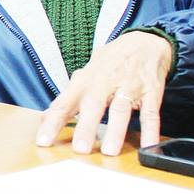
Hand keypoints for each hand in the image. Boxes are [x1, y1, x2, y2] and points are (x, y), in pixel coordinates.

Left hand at [35, 31, 172, 155]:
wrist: (144, 42)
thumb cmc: (110, 63)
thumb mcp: (85, 74)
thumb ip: (68, 97)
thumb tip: (45, 117)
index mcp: (85, 80)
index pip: (64, 103)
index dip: (52, 122)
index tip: (43, 141)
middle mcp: (105, 82)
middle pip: (93, 105)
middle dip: (86, 128)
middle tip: (80, 149)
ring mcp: (129, 86)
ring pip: (121, 110)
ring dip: (115, 131)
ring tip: (109, 151)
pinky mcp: (150, 92)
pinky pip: (150, 114)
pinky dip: (150, 131)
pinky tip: (148, 146)